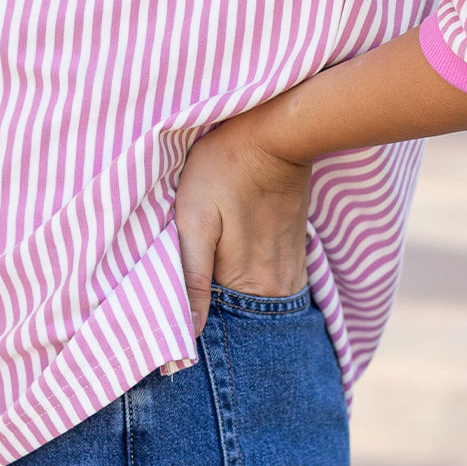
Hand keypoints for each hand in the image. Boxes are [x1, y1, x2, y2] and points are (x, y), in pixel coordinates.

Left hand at [174, 107, 312, 337]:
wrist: (277, 134)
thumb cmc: (225, 170)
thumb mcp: (194, 219)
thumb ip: (191, 276)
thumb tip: (189, 332)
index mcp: (250, 285)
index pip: (218, 326)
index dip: (191, 324)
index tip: (169, 318)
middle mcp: (278, 287)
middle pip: (242, 319)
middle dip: (215, 318)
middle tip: (183, 296)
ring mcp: (292, 271)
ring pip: (257, 304)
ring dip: (235, 303)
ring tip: (209, 280)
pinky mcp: (297, 253)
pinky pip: (272, 286)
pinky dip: (252, 286)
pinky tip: (234, 268)